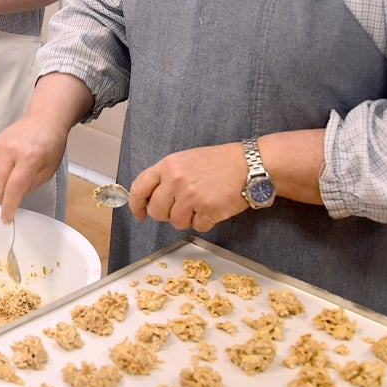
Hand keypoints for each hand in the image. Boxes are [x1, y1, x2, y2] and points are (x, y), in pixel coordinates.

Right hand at [0, 114, 68, 222]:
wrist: (44, 119)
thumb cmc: (50, 143)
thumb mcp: (49, 169)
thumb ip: (31, 185)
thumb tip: (15, 197)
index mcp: (30, 158)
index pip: (14, 188)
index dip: (8, 206)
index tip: (7, 217)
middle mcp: (12, 151)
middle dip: (0, 199)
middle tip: (6, 204)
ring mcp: (0, 146)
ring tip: (1, 192)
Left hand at [128, 142, 249, 231]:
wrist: (251, 164)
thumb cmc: (219, 162)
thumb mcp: (186, 160)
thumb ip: (166, 176)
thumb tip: (150, 198)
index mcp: (167, 165)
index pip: (139, 187)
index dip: (136, 204)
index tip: (139, 213)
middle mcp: (176, 180)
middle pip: (156, 211)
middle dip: (165, 214)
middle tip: (180, 208)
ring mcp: (191, 196)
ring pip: (175, 222)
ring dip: (187, 219)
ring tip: (200, 205)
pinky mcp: (208, 210)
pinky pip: (196, 227)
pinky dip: (204, 222)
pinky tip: (213, 208)